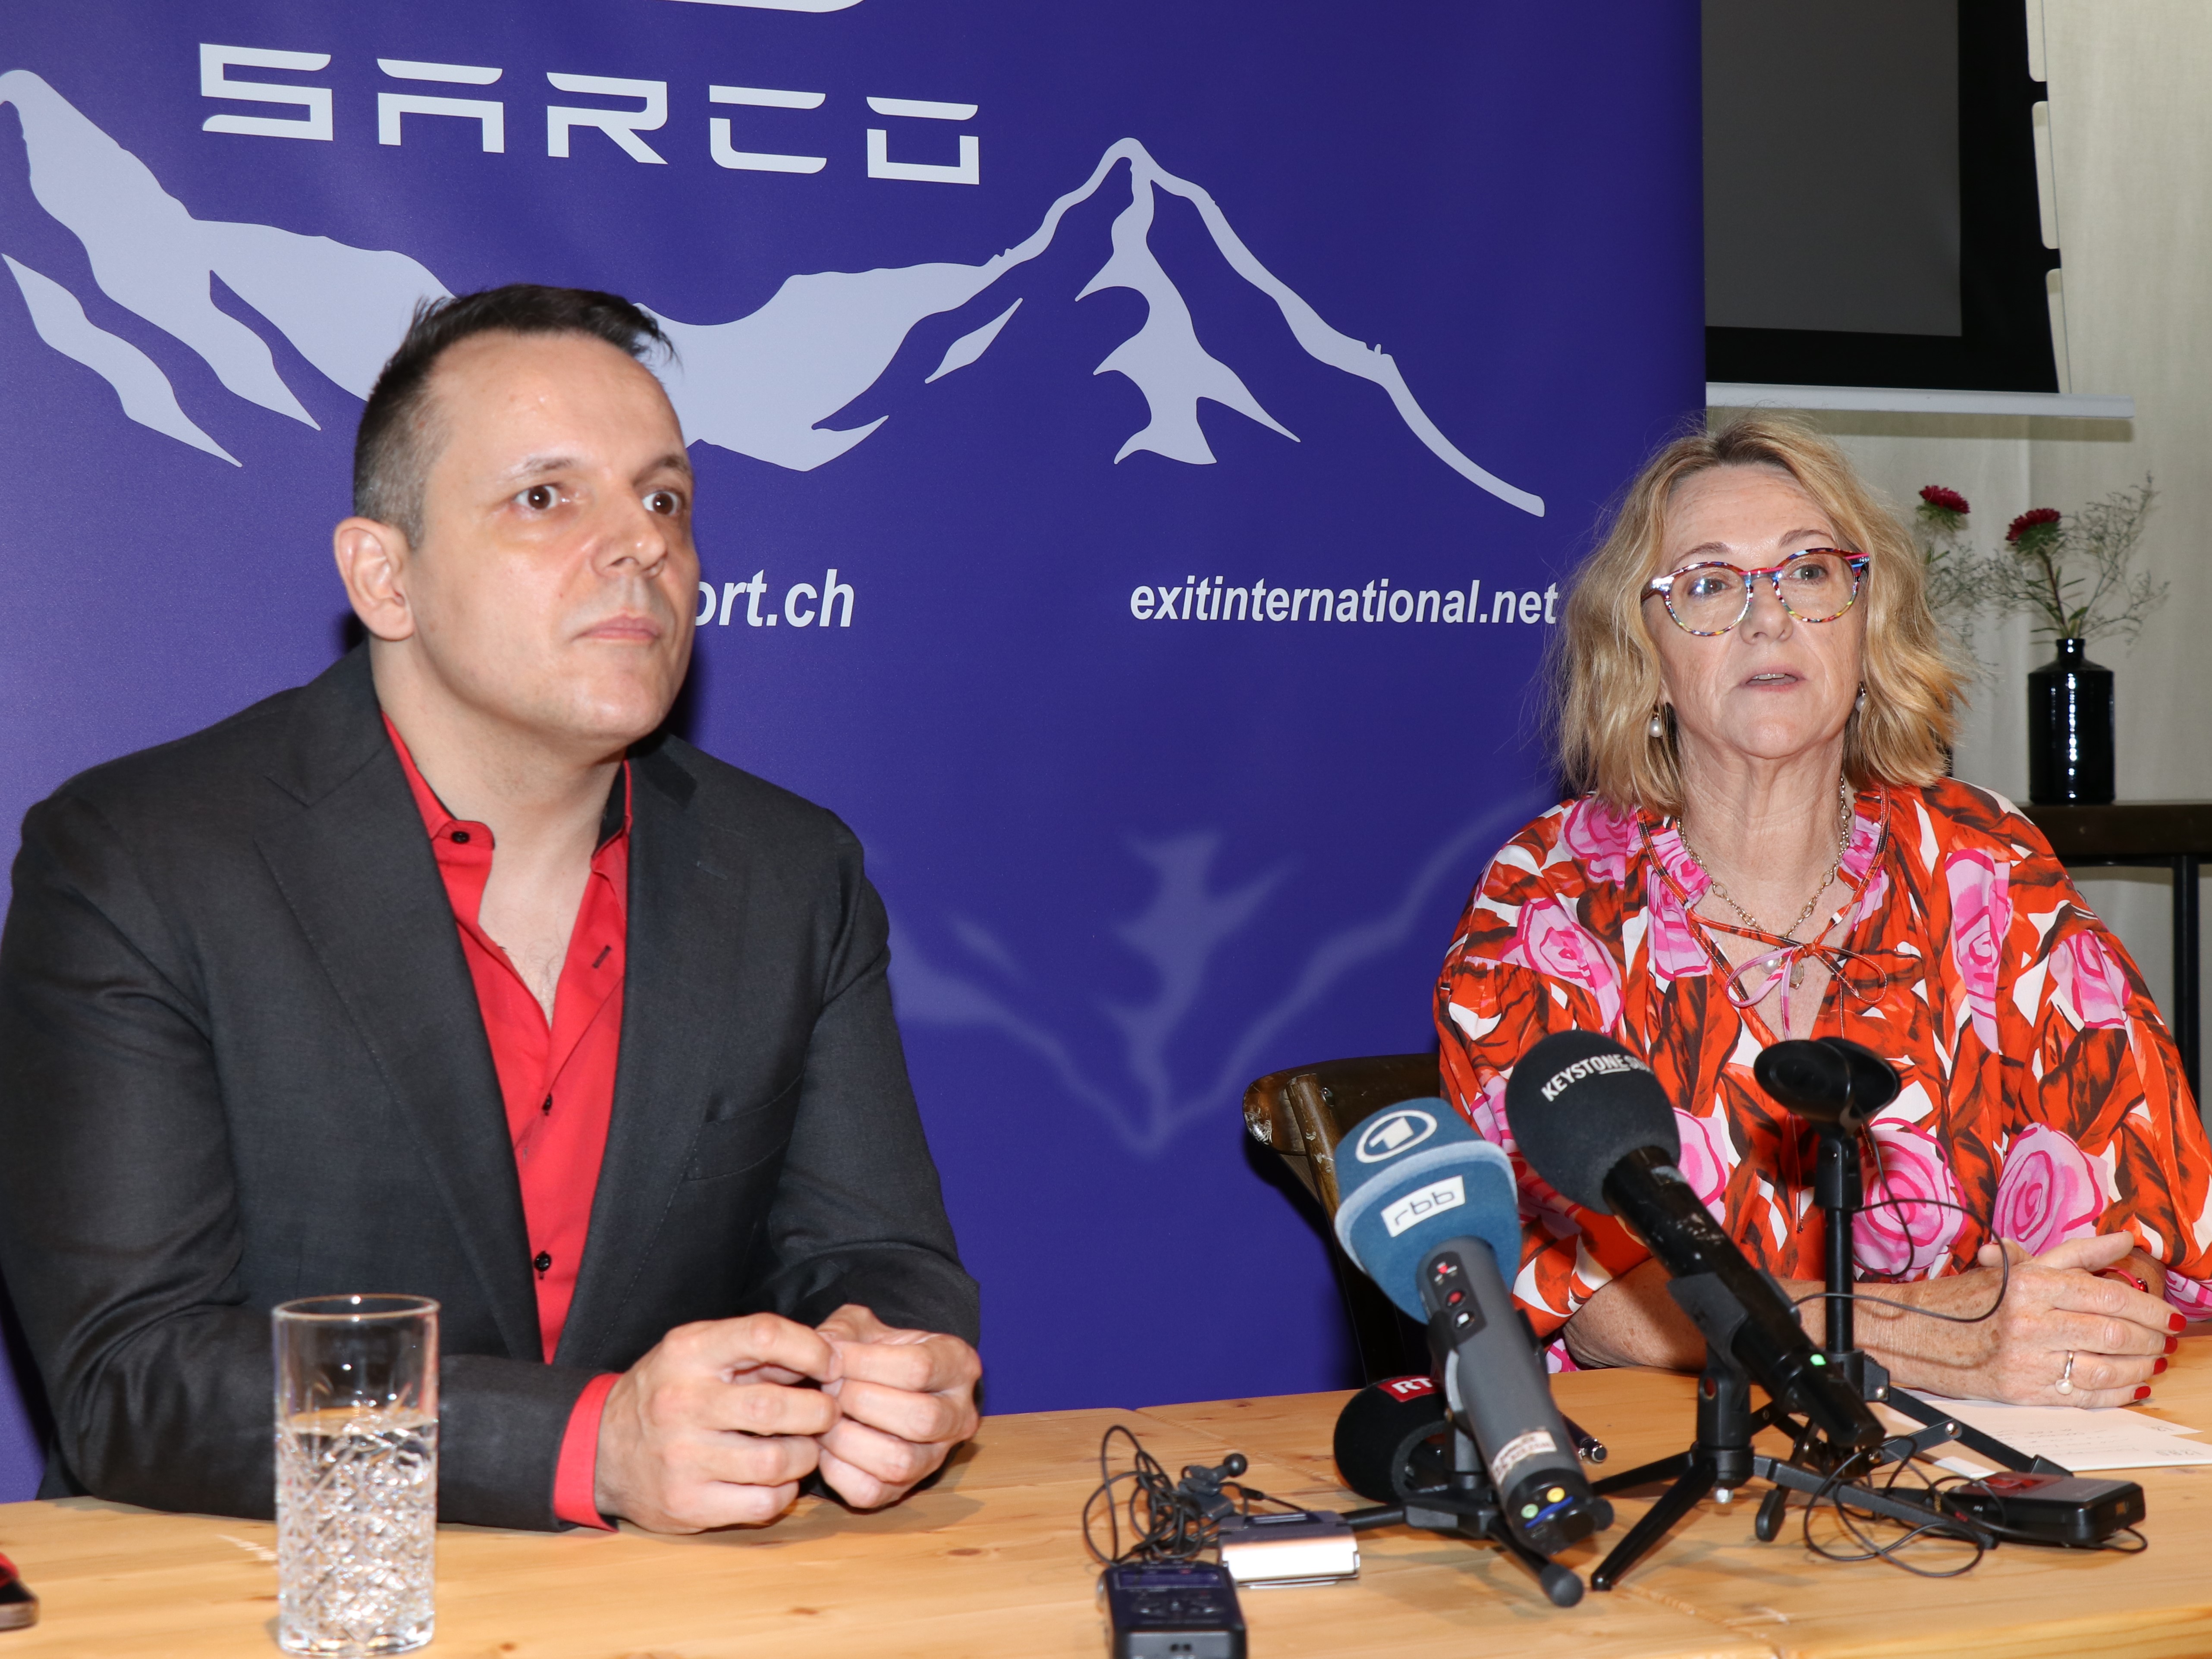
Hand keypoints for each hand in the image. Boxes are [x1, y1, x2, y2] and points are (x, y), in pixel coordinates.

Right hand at [593, 1313, 839, 1531]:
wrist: (601, 1449)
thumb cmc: (667, 1392)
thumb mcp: (698, 1352)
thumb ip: (755, 1350)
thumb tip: (824, 1355)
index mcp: (689, 1352)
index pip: (764, 1334)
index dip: (811, 1348)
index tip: (829, 1364)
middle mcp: (682, 1403)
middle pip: (775, 1407)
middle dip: (819, 1411)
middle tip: (827, 1413)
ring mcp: (682, 1458)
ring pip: (776, 1461)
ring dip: (805, 1455)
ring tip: (803, 1447)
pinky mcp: (687, 1505)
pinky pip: (762, 1503)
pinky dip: (784, 1492)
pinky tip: (778, 1479)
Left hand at [812, 1304, 980, 1508]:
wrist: (875, 1386)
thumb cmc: (872, 1352)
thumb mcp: (861, 1327)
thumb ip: (842, 1332)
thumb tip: (822, 1356)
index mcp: (959, 1365)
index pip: (920, 1368)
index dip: (866, 1363)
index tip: (832, 1357)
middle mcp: (959, 1417)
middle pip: (921, 1418)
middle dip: (861, 1402)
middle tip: (829, 1389)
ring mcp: (934, 1459)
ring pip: (899, 1462)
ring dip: (847, 1438)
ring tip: (824, 1417)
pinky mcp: (902, 1491)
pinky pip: (871, 1492)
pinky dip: (836, 1469)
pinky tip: (824, 1444)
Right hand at [1871, 1232, 2181, 1407]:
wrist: (1916, 1332)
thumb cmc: (1968, 1298)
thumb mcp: (2018, 1264)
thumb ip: (2076, 1253)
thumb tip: (2123, 1241)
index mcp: (2029, 1283)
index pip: (2107, 1296)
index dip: (2149, 1307)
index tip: (2168, 1314)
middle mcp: (2027, 1320)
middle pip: (2112, 1332)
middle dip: (2151, 1338)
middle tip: (2166, 1338)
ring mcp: (2025, 1359)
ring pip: (2104, 1367)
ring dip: (2140, 1367)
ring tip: (2153, 1360)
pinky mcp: (2021, 1391)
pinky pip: (2084, 1396)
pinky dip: (2117, 1392)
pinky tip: (2131, 1384)